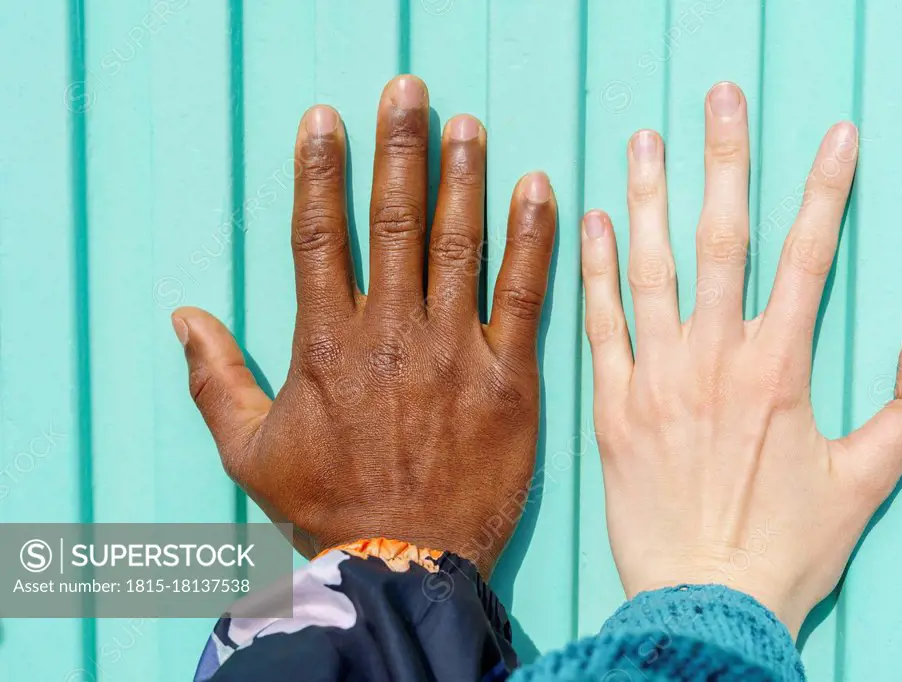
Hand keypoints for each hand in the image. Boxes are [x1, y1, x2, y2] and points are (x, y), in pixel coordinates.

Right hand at [172, 75, 556, 576]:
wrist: (403, 563)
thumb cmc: (327, 508)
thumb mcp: (249, 451)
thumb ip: (215, 379)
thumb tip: (183, 317)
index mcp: (326, 343)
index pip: (319, 235)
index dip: (320, 171)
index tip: (324, 120)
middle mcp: (390, 332)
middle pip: (393, 220)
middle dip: (398, 148)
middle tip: (408, 91)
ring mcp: (454, 351)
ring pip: (458, 244)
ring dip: (462, 176)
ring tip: (466, 123)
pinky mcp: (508, 378)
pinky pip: (524, 296)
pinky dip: (532, 239)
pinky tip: (539, 189)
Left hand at [582, 81, 901, 635]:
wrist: (705, 603)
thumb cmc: (786, 548)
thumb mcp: (867, 480)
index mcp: (780, 369)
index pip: (808, 257)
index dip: (826, 190)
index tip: (836, 134)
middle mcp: (716, 358)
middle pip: (723, 240)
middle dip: (725, 161)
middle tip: (719, 99)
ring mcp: (658, 379)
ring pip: (652, 268)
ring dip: (649, 197)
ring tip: (643, 140)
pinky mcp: (612, 407)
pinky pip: (600, 324)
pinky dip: (594, 270)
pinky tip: (590, 222)